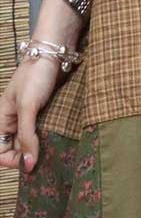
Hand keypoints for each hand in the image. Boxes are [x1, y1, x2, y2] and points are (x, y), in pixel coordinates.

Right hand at [0, 56, 62, 173]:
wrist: (54, 52)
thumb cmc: (36, 76)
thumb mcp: (28, 107)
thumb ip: (26, 136)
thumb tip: (28, 165)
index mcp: (1, 119)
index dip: (13, 161)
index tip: (31, 162)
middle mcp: (13, 121)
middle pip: (15, 150)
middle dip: (27, 157)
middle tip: (45, 159)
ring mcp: (28, 116)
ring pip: (29, 142)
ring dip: (39, 148)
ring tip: (53, 152)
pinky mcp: (43, 111)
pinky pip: (41, 132)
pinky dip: (47, 138)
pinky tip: (57, 140)